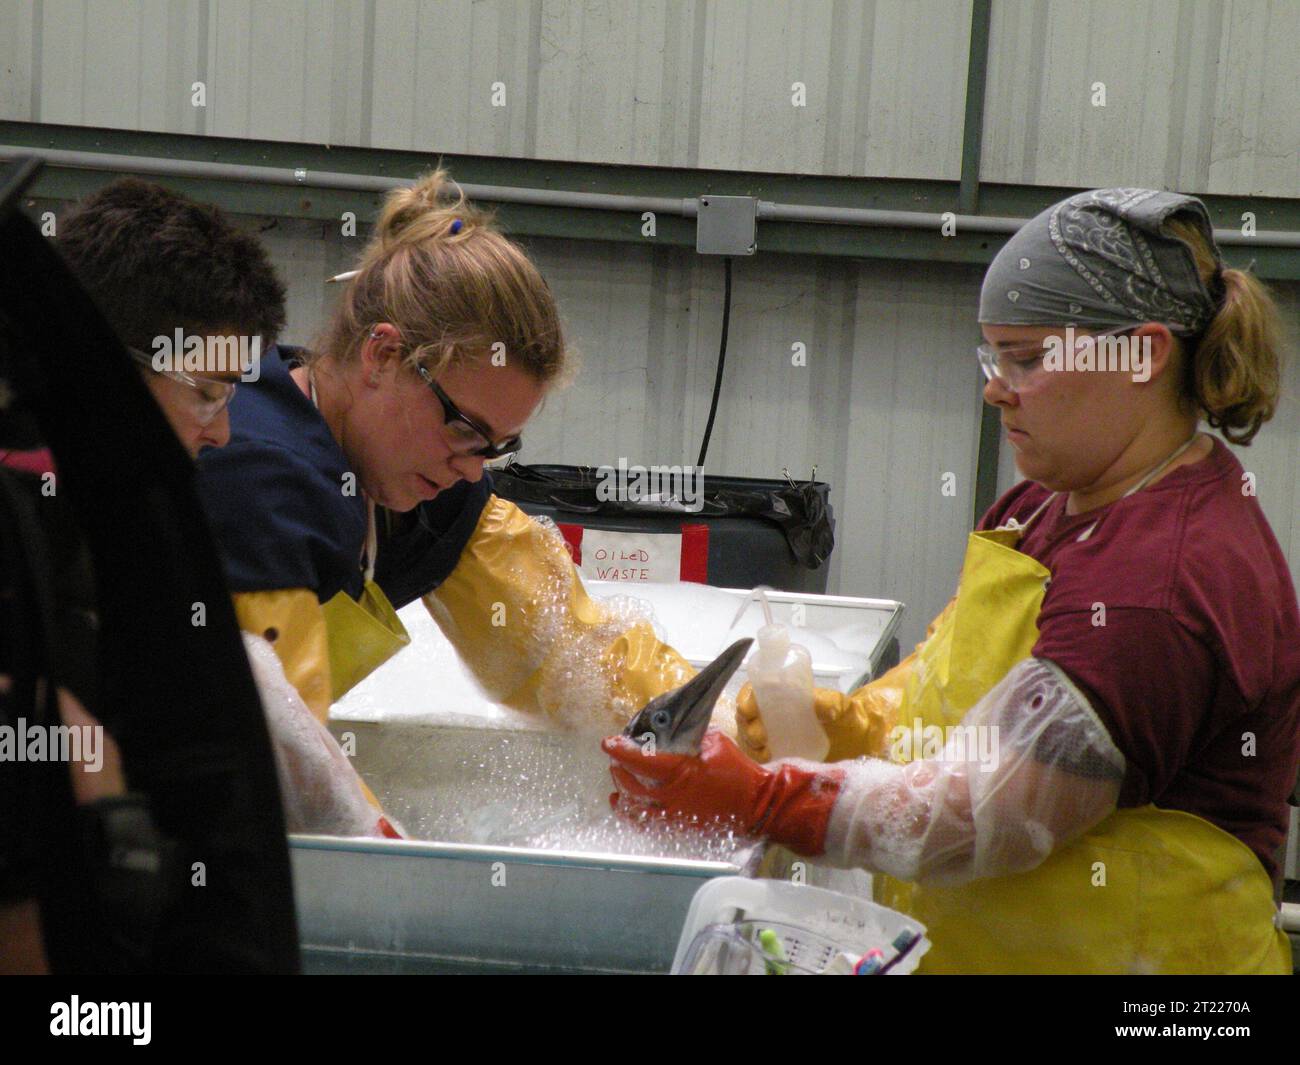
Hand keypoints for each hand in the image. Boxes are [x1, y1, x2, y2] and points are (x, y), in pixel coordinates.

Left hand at [601, 729, 841, 855]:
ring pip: (634, 807)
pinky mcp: (679, 827)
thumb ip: (690, 737)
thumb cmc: (738, 771)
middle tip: (615, 759)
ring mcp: (674, 815)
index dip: (620, 751)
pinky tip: (625, 805)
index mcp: (680, 772)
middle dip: (619, 770)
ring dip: (622, 791)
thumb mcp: (715, 742)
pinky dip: (632, 813)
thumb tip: (673, 731)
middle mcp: (672, 797)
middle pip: (631, 785)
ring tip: (616, 782)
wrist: (758, 804)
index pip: (640, 761)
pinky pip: (647, 822)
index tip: (608, 743)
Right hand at [736, 682, 894, 762]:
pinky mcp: (778, 759)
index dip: (746, 699)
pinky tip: (765, 765)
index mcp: (784, 698)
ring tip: (764, 754)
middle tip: (760, 738)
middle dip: (747, 726)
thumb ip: (833, 702)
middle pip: (747, 718)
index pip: (755, 693)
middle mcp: (774, 717)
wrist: (861, 748)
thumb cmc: (850, 721)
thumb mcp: (843, 708)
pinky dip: (754, 761)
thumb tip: (818, 704)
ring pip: (747, 738)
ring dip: (749, 745)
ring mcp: (774, 739)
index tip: (748, 711)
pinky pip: (756, 759)